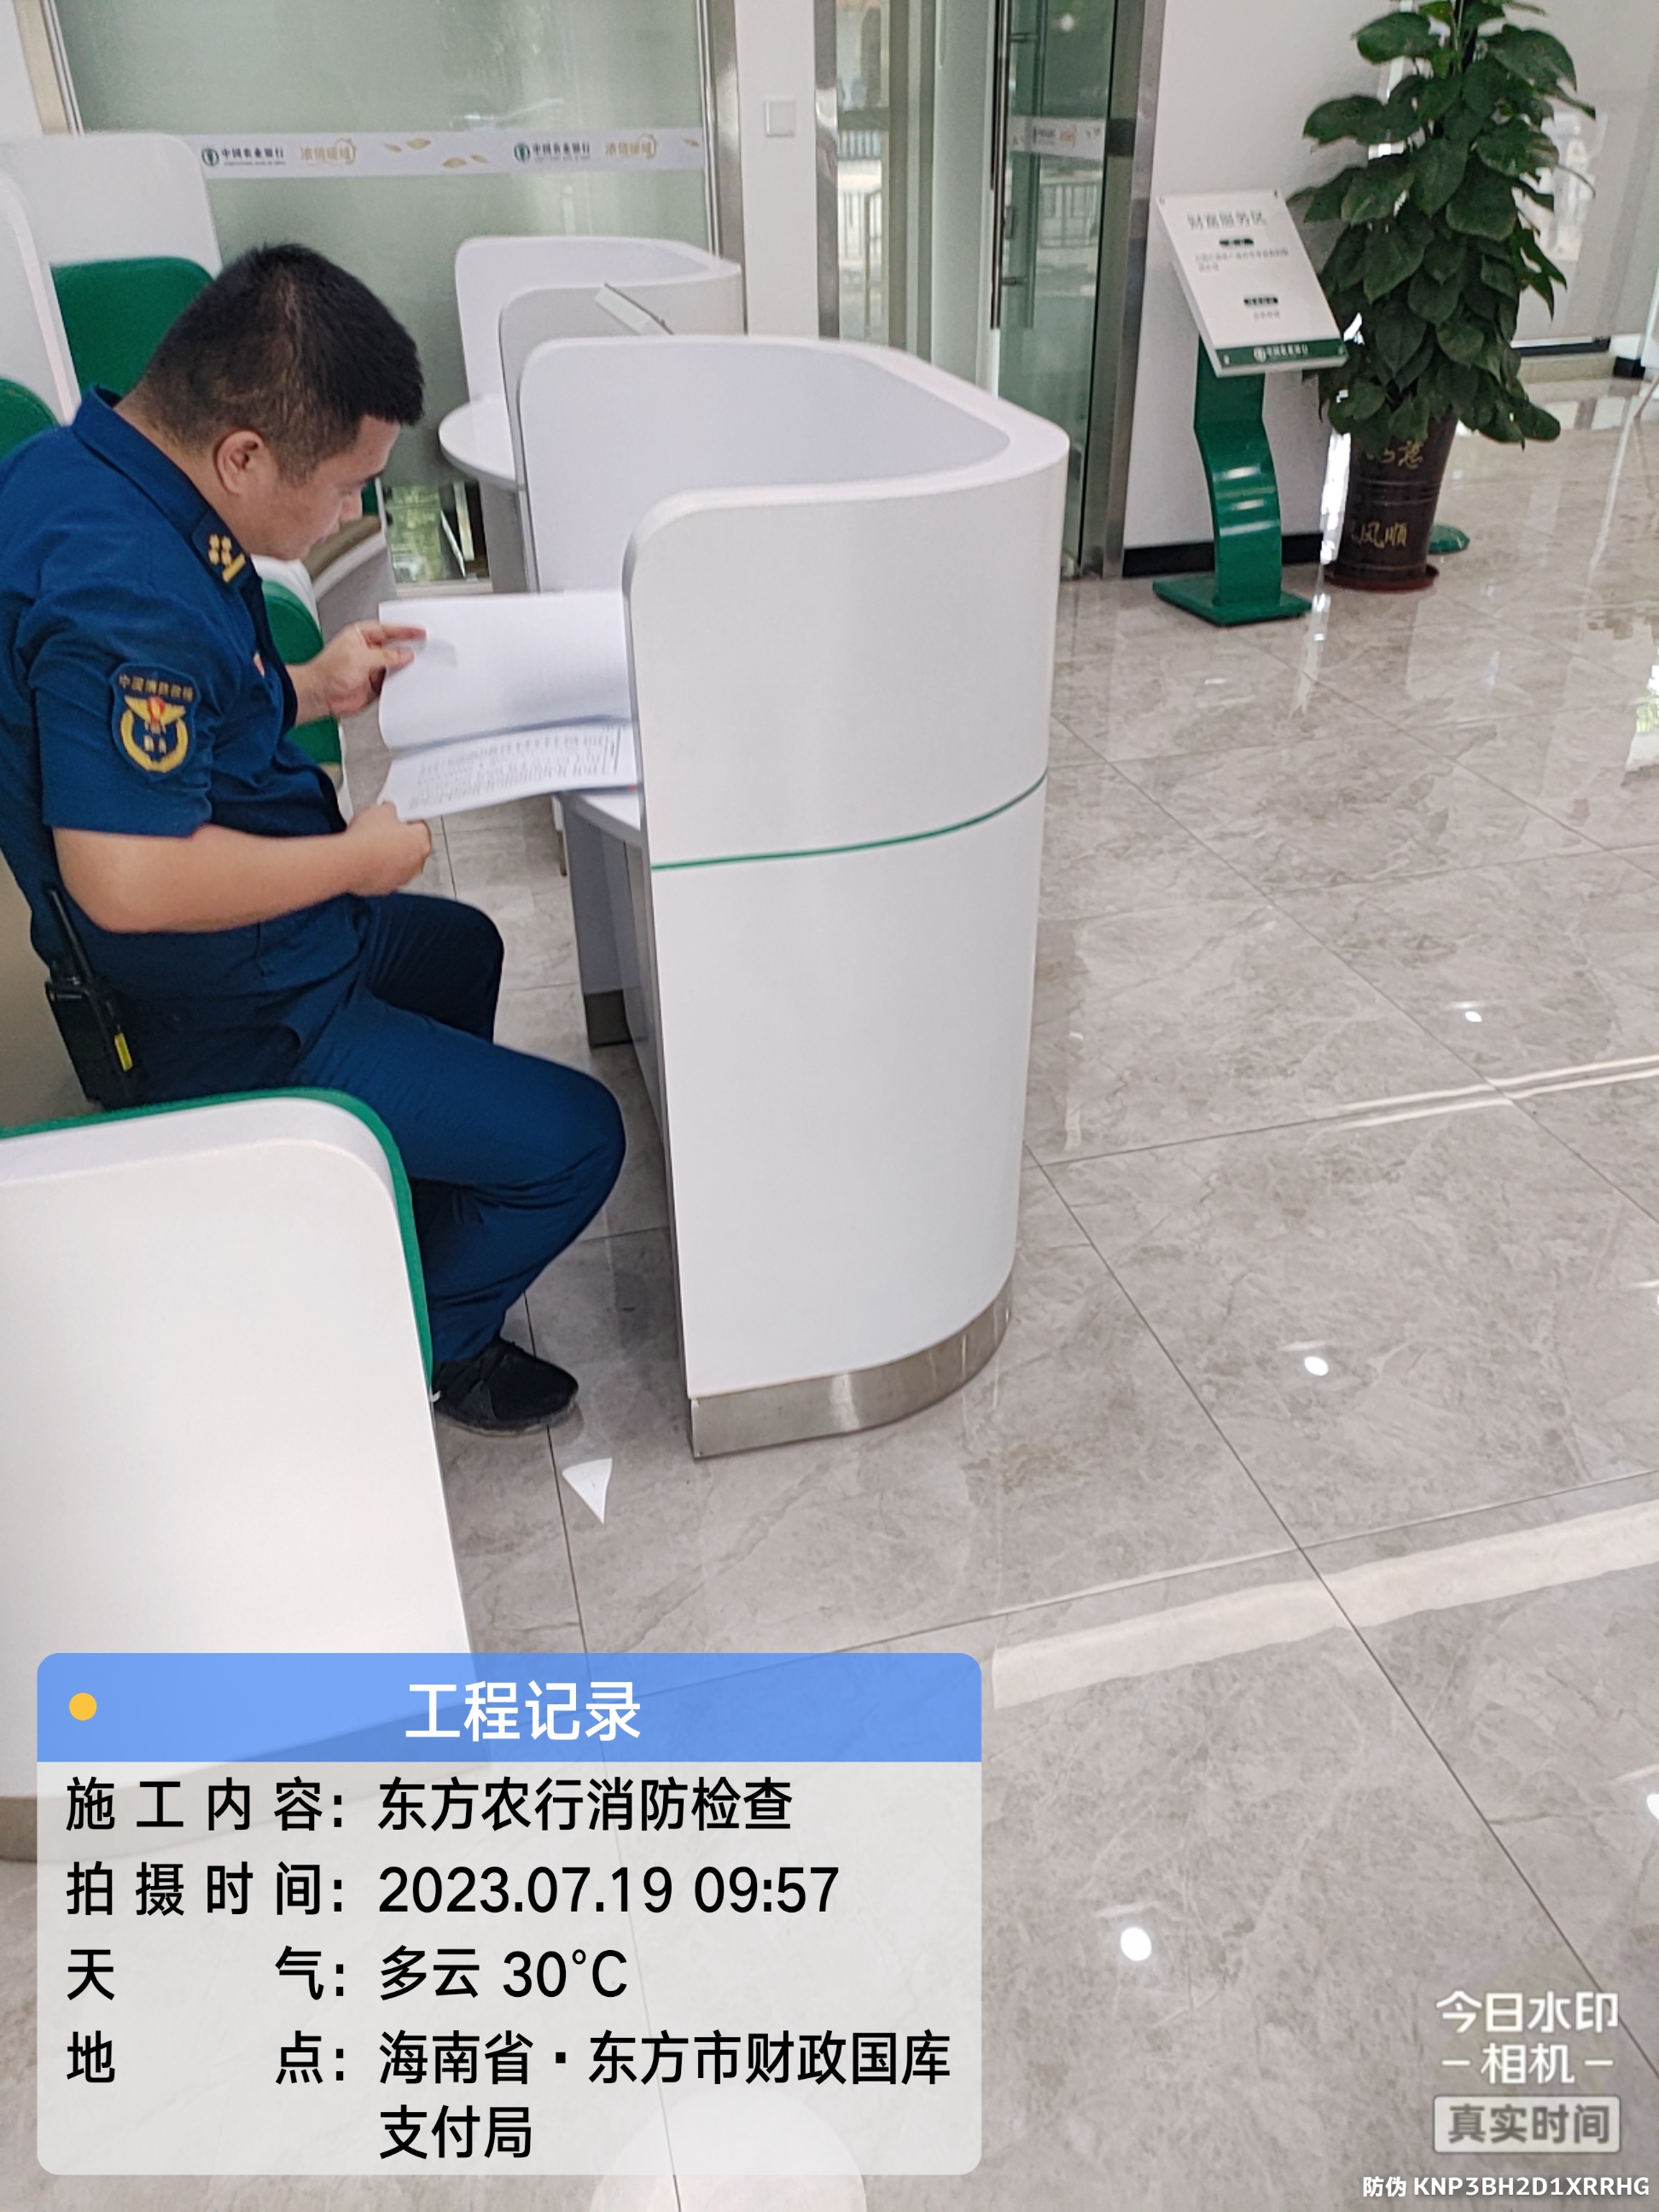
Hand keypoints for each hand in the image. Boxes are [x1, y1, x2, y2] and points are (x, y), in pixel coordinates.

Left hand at [295, 620, 425, 722]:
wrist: (320, 696)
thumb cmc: (328, 673)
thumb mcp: (360, 658)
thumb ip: (385, 656)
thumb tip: (404, 655)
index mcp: (361, 636)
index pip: (388, 630)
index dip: (405, 631)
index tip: (420, 632)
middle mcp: (367, 651)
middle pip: (394, 648)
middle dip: (408, 650)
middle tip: (424, 649)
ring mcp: (371, 669)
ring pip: (395, 666)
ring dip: (404, 668)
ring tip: (418, 667)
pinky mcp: (374, 686)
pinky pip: (392, 683)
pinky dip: (400, 684)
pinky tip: (407, 683)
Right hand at [339, 801, 431, 893]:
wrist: (350, 862)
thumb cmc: (368, 839)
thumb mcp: (378, 811)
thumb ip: (388, 810)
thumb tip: (386, 810)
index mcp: (422, 841)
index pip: (420, 827)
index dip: (406, 821)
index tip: (396, 818)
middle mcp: (417, 864)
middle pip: (411, 848)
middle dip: (399, 839)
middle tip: (383, 831)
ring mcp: (402, 878)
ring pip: (399, 864)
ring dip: (389, 856)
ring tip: (370, 845)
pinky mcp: (387, 888)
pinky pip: (385, 876)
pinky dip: (378, 869)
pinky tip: (364, 859)